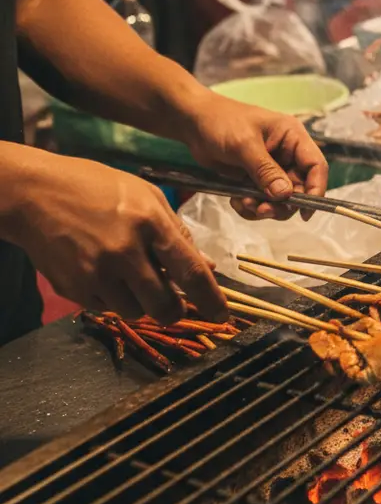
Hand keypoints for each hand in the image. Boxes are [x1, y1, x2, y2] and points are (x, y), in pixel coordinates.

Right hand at [10, 153, 225, 323]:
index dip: (210, 298)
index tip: (222, 315)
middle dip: (174, 310)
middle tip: (174, 303)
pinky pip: (107, 309)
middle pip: (163, 305)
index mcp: (149, 223)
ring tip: (132, 277)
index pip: (189, 271)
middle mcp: (124, 252)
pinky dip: (115, 299)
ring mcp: (96, 274)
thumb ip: (178, 233)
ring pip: (135, 312)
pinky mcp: (74, 288)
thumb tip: (206, 266)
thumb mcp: (148, 196)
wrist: (36, 194)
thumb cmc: (98, 188)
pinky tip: (107, 274)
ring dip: (142, 303)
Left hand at [181, 93, 327, 221]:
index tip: (305, 212)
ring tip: (244, 203)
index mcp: (293, 137)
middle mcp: (287, 154)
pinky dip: (252, 206)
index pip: (316, 165)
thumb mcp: (244, 145)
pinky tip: (236, 201)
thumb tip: (285, 195)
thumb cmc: (221, 123)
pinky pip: (263, 201)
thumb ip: (265, 170)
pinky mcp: (256, 179)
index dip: (316, 189)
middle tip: (261, 210)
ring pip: (281, 199)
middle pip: (300, 187)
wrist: (193, 123)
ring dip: (265, 207)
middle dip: (282, 203)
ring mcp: (272, 168)